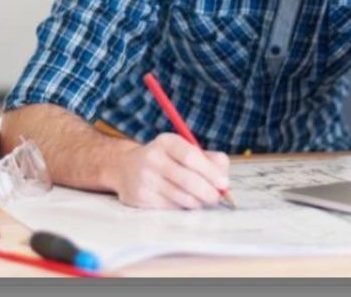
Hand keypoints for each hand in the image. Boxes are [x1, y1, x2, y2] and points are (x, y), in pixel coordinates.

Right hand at [111, 133, 230, 209]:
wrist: (126, 169)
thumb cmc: (166, 160)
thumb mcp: (185, 150)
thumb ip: (210, 159)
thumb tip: (224, 179)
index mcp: (166, 141)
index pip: (191, 156)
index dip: (210, 171)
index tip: (224, 183)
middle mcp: (153, 158)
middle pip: (188, 180)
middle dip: (208, 192)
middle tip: (216, 197)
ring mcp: (145, 179)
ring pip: (183, 198)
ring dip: (198, 201)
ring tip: (199, 197)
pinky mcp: (141, 198)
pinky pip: (172, 208)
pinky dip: (183, 207)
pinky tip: (180, 199)